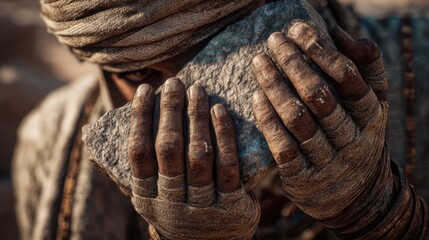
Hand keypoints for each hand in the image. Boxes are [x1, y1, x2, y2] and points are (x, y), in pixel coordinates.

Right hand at [128, 78, 259, 239]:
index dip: (140, 118)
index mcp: (146, 197)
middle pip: (169, 150)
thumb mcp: (155, 197)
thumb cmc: (179, 209)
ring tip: (198, 90)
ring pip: (199, 155)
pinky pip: (228, 165)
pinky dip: (224, 136)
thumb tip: (117, 129)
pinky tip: (220, 111)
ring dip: (197, 118)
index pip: (139, 152)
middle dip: (171, 111)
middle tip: (175, 82)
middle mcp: (171, 202)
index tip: (145, 90)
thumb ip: (142, 170)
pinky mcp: (230, 205)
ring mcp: (202, 205)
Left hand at [251, 22, 393, 237]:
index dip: (322, 50)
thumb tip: (338, 32)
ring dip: (275, 87)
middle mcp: (352, 139)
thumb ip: (364, 67)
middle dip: (293, 63)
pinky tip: (256, 97)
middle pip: (319, 95)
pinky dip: (267, 120)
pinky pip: (282, 147)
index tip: (298, 30)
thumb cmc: (357, 136)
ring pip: (297, 119)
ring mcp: (327, 161)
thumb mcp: (372, 104)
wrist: (355, 195)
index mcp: (371, 115)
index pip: (348, 77)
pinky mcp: (303, 178)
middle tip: (273, 41)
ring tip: (259, 63)